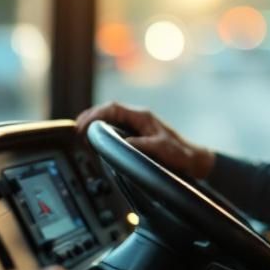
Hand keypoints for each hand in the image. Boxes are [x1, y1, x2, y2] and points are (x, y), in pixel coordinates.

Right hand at [76, 102, 215, 179]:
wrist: (193, 160)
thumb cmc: (180, 154)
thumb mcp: (162, 150)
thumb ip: (144, 145)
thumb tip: (124, 143)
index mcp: (143, 117)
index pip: (113, 109)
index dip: (96, 114)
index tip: (84, 125)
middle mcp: (138, 118)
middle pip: (108, 111)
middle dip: (90, 117)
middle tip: (76, 129)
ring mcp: (137, 125)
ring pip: (110, 118)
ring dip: (95, 123)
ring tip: (80, 132)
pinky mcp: (137, 134)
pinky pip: (115, 127)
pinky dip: (102, 130)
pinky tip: (95, 138)